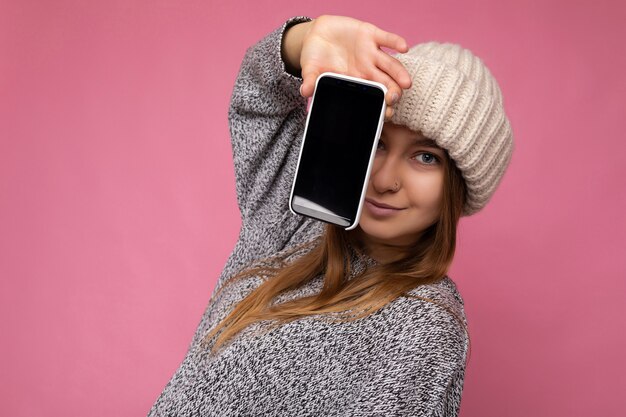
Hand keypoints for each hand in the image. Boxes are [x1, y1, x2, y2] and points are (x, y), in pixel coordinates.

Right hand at [283, 15, 411, 118]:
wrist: (316, 35)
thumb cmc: (316, 57)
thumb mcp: (311, 70)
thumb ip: (311, 80)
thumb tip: (304, 92)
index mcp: (356, 82)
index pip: (373, 96)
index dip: (381, 105)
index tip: (387, 114)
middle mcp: (367, 69)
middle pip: (386, 83)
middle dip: (393, 92)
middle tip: (395, 99)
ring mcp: (370, 52)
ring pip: (390, 64)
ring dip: (399, 73)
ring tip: (406, 83)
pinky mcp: (370, 34)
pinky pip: (386, 39)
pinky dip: (395, 43)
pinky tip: (403, 48)